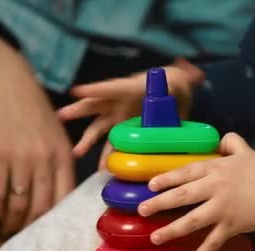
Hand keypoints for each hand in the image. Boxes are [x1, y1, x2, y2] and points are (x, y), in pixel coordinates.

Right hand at [0, 60, 74, 234]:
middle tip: (30, 237)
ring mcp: (22, 159)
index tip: (55, 230)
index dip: (59, 217)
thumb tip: (62, 193)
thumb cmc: (36, 112)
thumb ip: (61, 163)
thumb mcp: (58, 135)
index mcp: (64, 156)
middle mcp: (46, 160)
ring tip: (11, 231)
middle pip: (43, 205)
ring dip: (14, 222)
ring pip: (20, 203)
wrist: (10, 86)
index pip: (65, 195)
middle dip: (35, 226)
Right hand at [58, 59, 203, 167]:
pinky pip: (112, 142)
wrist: (174, 92)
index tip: (77, 90)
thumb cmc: (174, 85)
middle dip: (78, 111)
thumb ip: (180, 84)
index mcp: (131, 89)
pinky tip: (102, 168)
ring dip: (88, 140)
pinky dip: (106, 154)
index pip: (111, 87)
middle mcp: (120, 102)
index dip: (95, 89)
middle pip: (95, 106)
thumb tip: (193, 79)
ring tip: (77, 153)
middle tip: (61, 116)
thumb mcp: (177, 84)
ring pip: (99, 127)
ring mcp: (119, 116)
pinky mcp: (124, 129)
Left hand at [139, 133, 254, 250]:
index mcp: (216, 169)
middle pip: (182, 196)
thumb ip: (232, 142)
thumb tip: (222, 140)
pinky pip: (213, 243)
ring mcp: (221, 210)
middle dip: (160, 203)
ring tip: (155, 237)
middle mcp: (215, 188)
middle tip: (142, 210)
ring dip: (172, 230)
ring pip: (192, 221)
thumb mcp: (247, 151)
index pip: (186, 172)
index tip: (151, 185)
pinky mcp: (231, 227)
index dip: (167, 178)